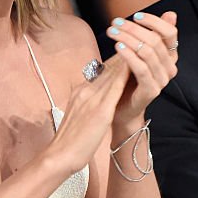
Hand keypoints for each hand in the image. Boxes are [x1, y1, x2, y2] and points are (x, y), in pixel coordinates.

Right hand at [48, 57, 130, 173]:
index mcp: (79, 93)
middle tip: (136, 41)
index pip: (100, 73)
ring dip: (124, 60)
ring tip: (138, 47)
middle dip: (121, 56)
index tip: (126, 52)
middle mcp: (84, 92)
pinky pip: (113, 89)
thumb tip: (93, 99)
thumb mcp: (76, 116)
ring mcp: (91, 100)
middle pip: (106, 70)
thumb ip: (85, 104)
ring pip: (110, 75)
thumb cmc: (68, 142)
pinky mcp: (99, 112)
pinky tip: (133, 67)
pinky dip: (123, 76)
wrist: (59, 156)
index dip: (114, 62)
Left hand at [106, 11, 177, 130]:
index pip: (170, 32)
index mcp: (169, 56)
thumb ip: (154, 35)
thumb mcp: (139, 52)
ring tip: (112, 32)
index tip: (135, 16)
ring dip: (128, 38)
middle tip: (115, 23)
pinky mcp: (151, 90)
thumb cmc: (128, 78)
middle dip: (133, 29)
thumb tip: (171, 14)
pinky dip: (129, 55)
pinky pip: (142, 69)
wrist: (120, 108)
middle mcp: (169, 67)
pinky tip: (118, 47)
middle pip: (155, 40)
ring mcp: (162, 80)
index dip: (154, 21)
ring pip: (147, 52)